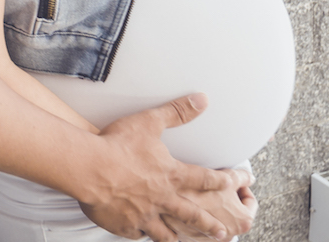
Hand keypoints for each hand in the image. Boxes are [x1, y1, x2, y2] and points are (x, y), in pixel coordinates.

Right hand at [73, 94, 245, 241]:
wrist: (89, 168)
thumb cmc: (117, 144)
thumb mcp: (150, 122)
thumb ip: (177, 112)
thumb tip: (202, 100)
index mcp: (171, 175)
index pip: (205, 179)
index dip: (224, 180)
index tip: (239, 182)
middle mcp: (163, 199)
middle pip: (192, 214)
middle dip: (209, 224)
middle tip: (222, 233)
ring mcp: (145, 215)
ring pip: (166, 233)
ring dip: (178, 237)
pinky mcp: (126, 225)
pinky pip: (138, 234)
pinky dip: (142, 234)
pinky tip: (141, 233)